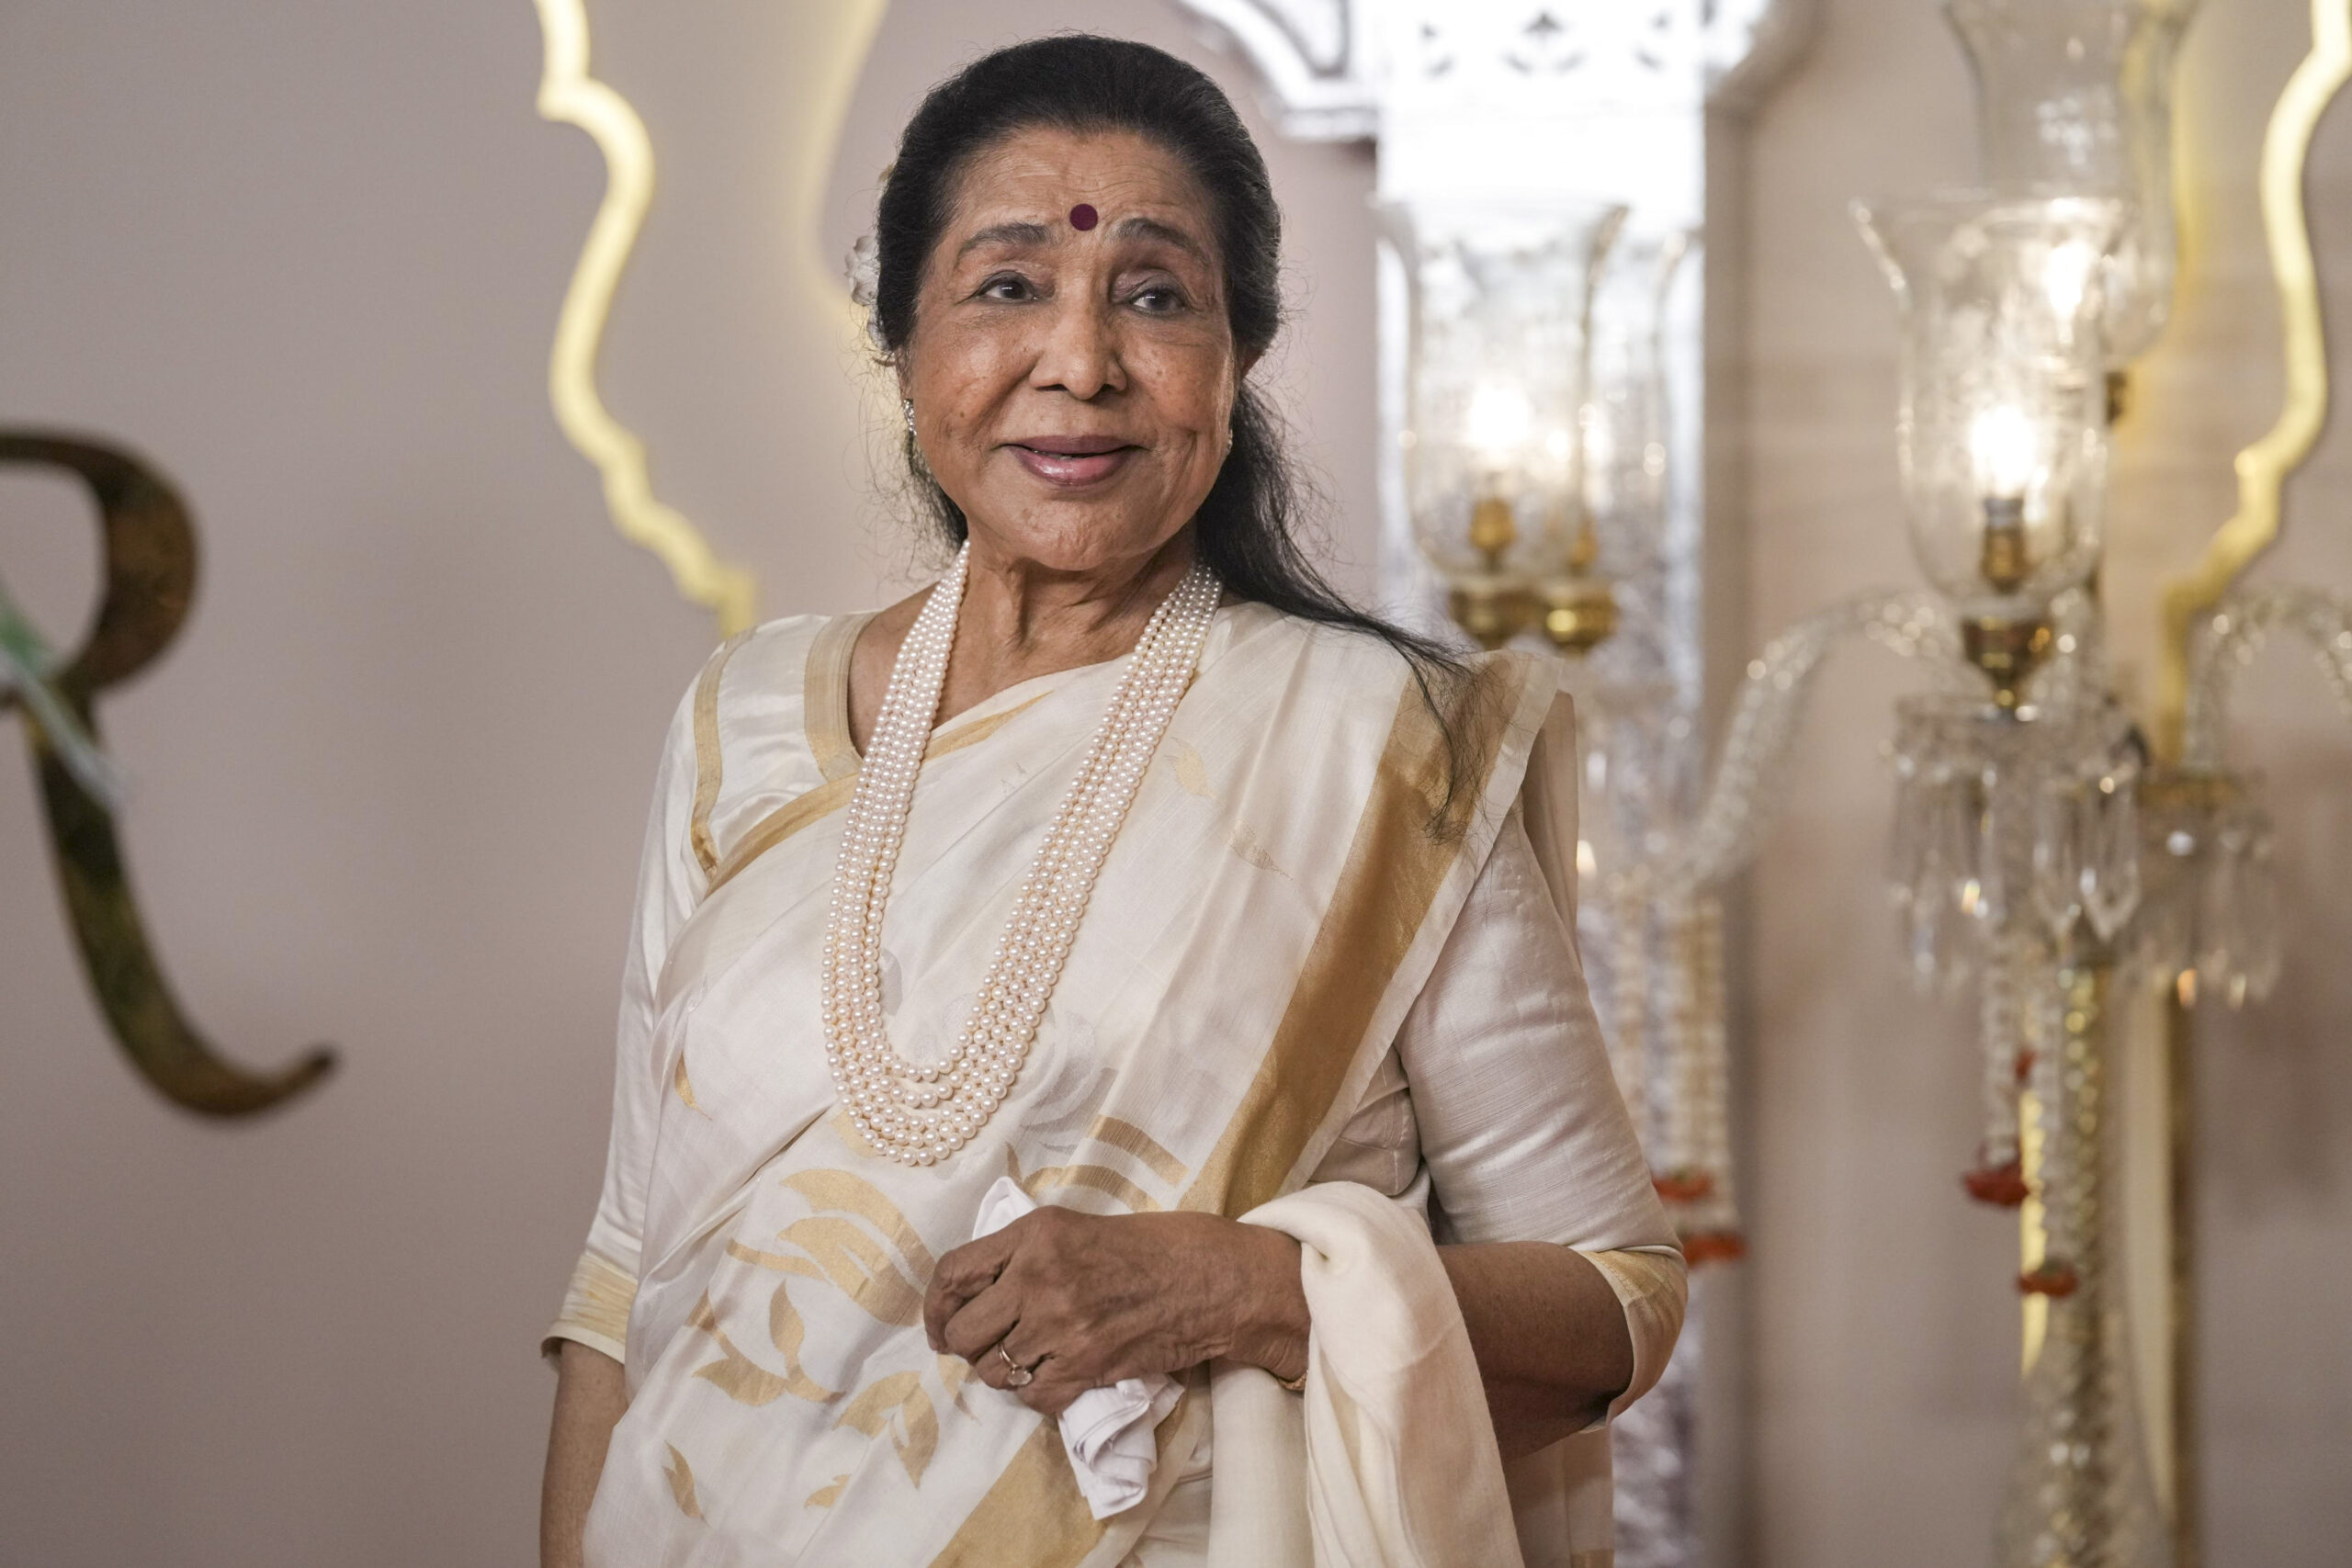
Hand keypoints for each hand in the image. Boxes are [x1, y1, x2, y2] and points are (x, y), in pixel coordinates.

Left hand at [924, 1205, 1309, 1416]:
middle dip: (967, 1345)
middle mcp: (1039, 1277)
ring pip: (994, 1371)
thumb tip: (977, 1292)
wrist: (1214, 1278)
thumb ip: (1025, 1253)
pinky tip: (1060, 1376)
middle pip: (963, 1332)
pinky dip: (1039, 1395)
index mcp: (1035, 1233)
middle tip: (989, 1345)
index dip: (935, 1306)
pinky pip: (1033, 1398)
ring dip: (1005, 1372)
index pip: (953, 1273)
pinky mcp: (1087, 1366)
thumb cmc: (1153, 1246)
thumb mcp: (1077, 1227)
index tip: (939, 1324)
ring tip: (1031, 1359)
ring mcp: (1062, 1325)